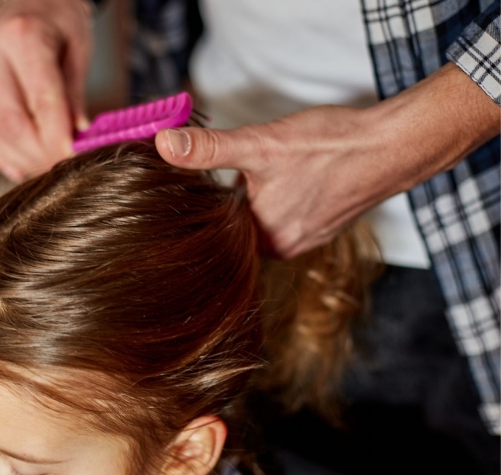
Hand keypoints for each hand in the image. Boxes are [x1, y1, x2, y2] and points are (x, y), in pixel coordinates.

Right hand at [0, 0, 92, 180]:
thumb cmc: (58, 21)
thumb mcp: (79, 50)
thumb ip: (76, 96)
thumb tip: (78, 140)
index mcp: (23, 36)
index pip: (41, 101)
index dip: (57, 138)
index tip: (74, 160)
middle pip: (10, 123)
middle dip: (38, 155)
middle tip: (61, 171)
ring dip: (18, 160)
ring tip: (43, 169)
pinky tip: (20, 165)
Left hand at [155, 64, 499, 257]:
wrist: (393, 146)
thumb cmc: (330, 148)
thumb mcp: (260, 144)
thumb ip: (210, 149)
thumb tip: (164, 145)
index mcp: (262, 239)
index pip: (218, 227)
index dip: (209, 200)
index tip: (204, 181)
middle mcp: (284, 248)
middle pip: (241, 222)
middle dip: (235, 195)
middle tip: (241, 167)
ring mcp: (307, 239)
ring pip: (265, 216)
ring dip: (261, 193)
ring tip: (268, 168)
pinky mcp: (324, 225)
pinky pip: (290, 213)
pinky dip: (286, 194)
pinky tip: (293, 173)